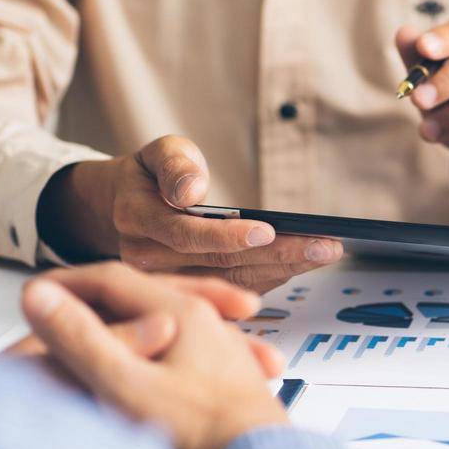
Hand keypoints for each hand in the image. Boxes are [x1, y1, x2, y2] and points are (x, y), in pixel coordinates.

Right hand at [19, 263, 289, 448]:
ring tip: (104, 327)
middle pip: (144, 294)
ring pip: (169, 321)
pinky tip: (154, 366)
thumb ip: (81, 339)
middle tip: (64, 305)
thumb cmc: (200, 436)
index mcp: (181, 314)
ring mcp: (224, 350)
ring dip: (133, 321)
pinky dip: (159, 350)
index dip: (65, 286)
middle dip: (99, 299)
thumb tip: (39, 297)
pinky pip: (188, 350)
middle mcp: (209, 323)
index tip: (34, 295)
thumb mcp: (125, 386)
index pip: (111, 280)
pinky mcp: (232, 380)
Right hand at [37, 135, 342, 292]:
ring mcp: (170, 284)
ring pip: (234, 282)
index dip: (227, 235)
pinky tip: (306, 264)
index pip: (186, 235)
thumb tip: (192, 188)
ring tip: (326, 253)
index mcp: (139, 221)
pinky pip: (237, 290)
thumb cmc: (149, 177)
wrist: (122, 210)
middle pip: (221, 264)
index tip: (269, 231)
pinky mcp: (191, 294)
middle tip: (326, 246)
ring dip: (285, 269)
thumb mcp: (158, 154)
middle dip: (279, 255)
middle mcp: (150, 261)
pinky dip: (275, 278)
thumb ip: (175, 164)